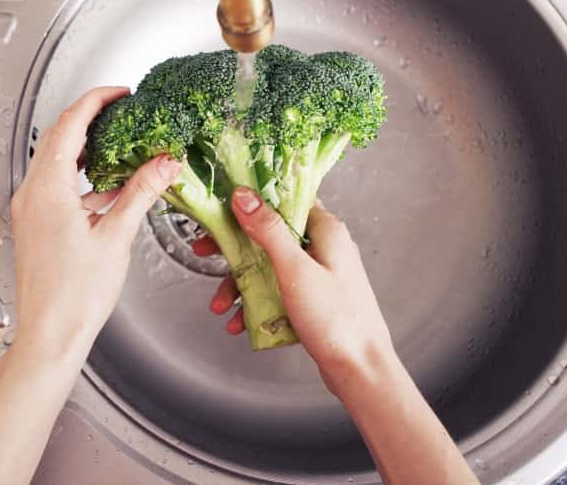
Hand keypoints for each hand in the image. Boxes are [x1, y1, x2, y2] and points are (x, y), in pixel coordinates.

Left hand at [10, 86, 183, 359]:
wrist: (50, 335)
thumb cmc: (75, 295)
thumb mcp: (116, 236)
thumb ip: (140, 193)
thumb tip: (163, 163)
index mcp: (47, 188)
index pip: (69, 124)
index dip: (95, 101)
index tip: (119, 92)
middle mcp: (31, 194)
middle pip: (60, 139)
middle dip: (92, 121)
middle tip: (123, 113)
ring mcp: (30, 210)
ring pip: (58, 163)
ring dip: (89, 152)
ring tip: (123, 148)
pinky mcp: (36, 226)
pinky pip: (58, 188)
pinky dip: (84, 180)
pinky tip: (111, 191)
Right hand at [199, 187, 393, 393]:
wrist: (360, 370)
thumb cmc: (337, 320)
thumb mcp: (295, 270)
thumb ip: (269, 231)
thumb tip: (244, 196)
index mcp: (326, 231)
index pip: (285, 200)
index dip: (251, 202)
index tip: (222, 209)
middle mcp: (323, 248)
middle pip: (270, 235)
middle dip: (235, 249)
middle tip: (206, 251)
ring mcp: (318, 275)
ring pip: (269, 266)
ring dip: (241, 283)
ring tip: (220, 304)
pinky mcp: (312, 299)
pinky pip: (277, 292)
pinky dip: (256, 303)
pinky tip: (239, 321)